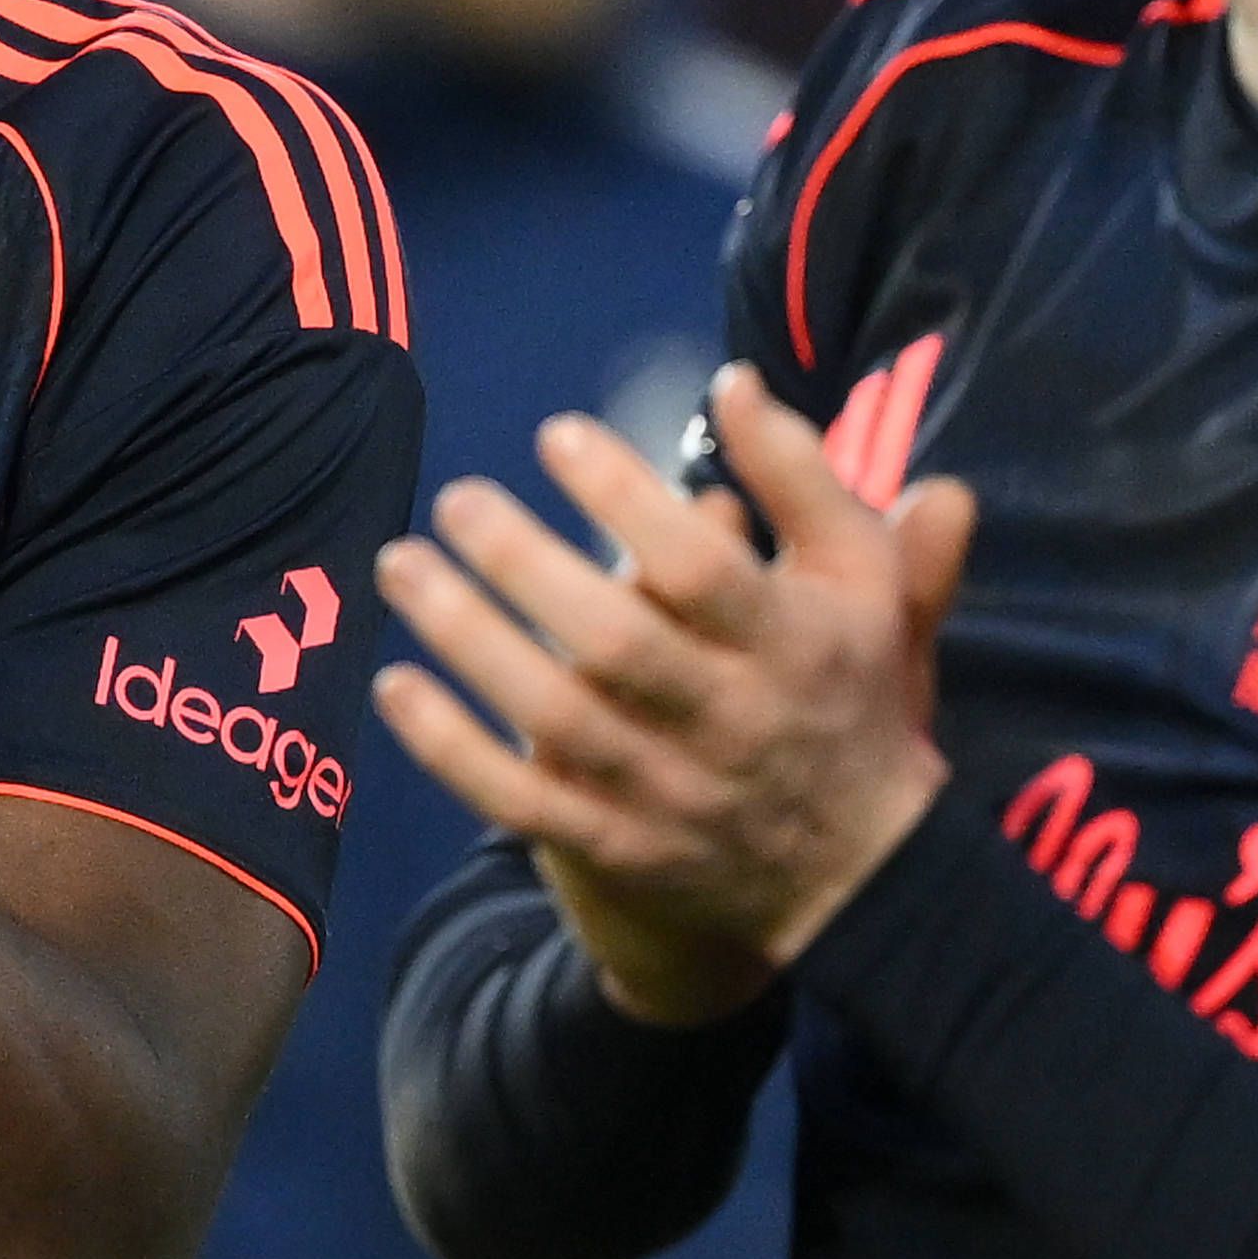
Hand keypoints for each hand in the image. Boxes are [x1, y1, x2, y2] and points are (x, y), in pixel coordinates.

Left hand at [370, 365, 978, 1017]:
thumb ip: (805, 480)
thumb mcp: (863, 583)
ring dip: (466, 638)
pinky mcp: (614, 845)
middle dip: (523, 564)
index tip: (556, 433)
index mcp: (790, 645)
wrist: (860, 876)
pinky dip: (449, 748)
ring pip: (553, 717)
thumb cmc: (847, 692)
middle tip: (457, 497)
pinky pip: (517, 802)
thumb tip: (733, 382)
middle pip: (614, 643)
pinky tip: (394, 681)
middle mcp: (725, 721)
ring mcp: (663, 792)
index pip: (702, 570)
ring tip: (401, 563)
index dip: (625, 498)